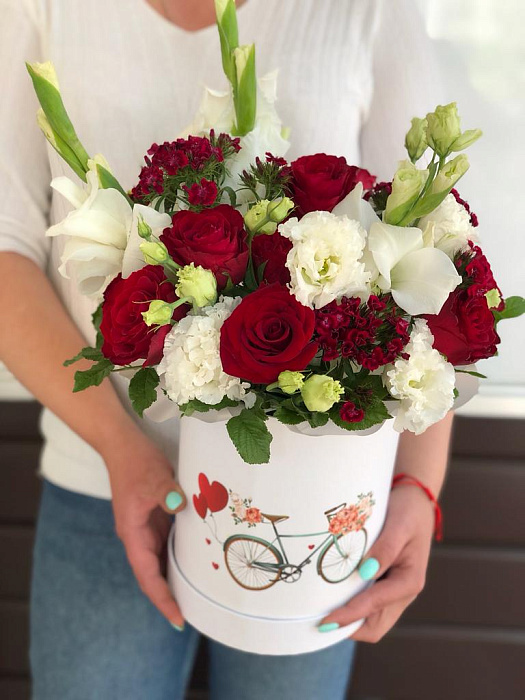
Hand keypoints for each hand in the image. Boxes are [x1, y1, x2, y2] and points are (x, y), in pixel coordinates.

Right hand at [102, 428, 186, 627]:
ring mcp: (144, 528)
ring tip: (196, 597)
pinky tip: (194, 563)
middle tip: (193, 614)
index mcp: (132, 533)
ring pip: (159, 561)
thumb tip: (179, 506)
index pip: (147, 575)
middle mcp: (137, 536)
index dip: (162, 598)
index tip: (178, 618)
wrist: (122, 445)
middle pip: (152, 574)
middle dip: (169, 596)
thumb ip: (167, 493)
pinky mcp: (153, 518)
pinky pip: (165, 544)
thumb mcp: (154, 476)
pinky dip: (177, 557)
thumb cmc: (135, 461)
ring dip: (174, 579)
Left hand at [319, 485, 434, 641]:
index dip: (349, 616)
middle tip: (317, 621)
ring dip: (350, 620)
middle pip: (374, 626)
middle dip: (348, 627)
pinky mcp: (387, 584)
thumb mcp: (398, 524)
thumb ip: (384, 549)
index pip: (374, 607)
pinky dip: (353, 607)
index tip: (325, 622)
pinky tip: (334, 596)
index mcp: (409, 581)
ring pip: (372, 620)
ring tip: (322, 611)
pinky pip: (370, 606)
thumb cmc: (408, 510)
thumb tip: (363, 572)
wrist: (417, 500)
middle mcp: (404, 591)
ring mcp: (395, 590)